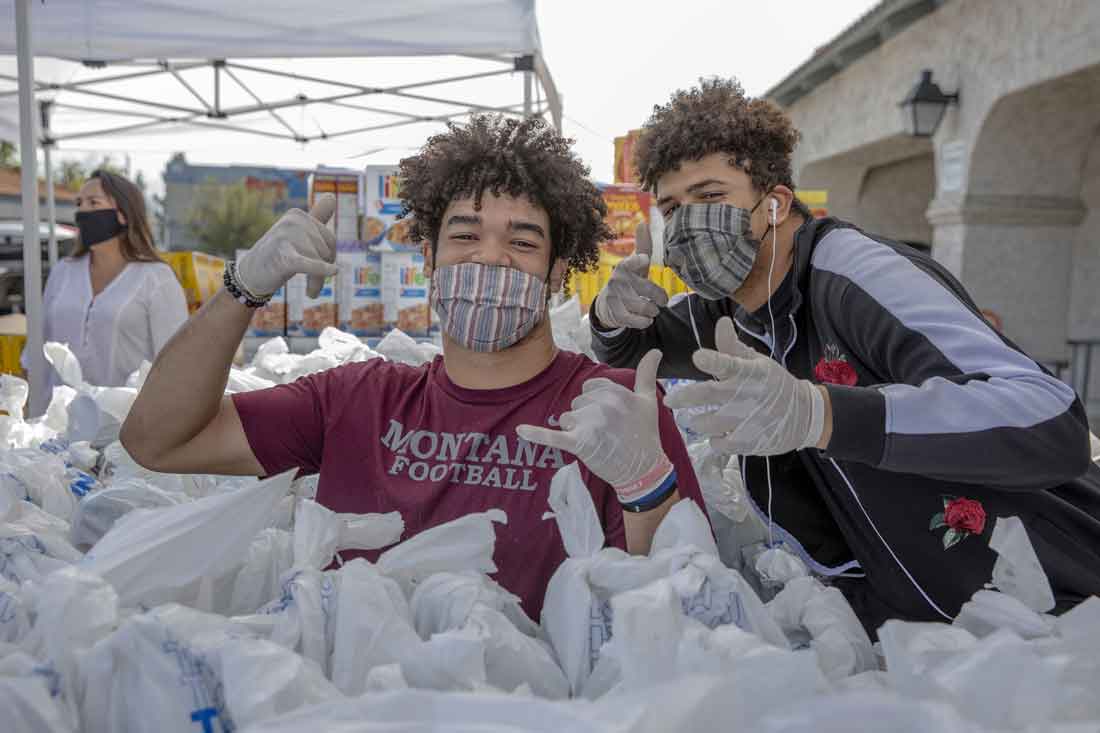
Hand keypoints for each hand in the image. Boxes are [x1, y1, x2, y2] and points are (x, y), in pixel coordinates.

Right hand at [236, 194, 338, 297]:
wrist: (250, 276)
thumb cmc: (277, 255)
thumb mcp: (297, 233)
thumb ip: (316, 216)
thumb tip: (332, 196)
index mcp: (298, 215)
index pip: (330, 239)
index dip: (329, 258)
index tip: (321, 269)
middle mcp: (292, 221)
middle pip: (326, 251)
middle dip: (323, 270)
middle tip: (313, 287)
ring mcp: (286, 236)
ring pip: (320, 261)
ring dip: (317, 282)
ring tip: (311, 292)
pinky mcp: (282, 255)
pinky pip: (309, 263)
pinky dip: (321, 269)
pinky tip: (334, 271)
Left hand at [517, 349, 671, 501]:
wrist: (644, 469)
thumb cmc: (645, 434)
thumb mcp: (648, 401)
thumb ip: (647, 374)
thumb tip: (655, 350)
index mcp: (615, 392)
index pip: (589, 388)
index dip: (596, 403)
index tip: (611, 417)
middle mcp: (602, 404)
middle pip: (577, 404)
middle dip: (586, 417)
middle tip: (607, 433)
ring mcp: (590, 424)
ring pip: (567, 419)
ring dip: (576, 430)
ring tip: (598, 443)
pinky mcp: (579, 443)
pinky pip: (553, 436)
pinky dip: (536, 434)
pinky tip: (520, 431)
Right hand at [592, 226, 668, 329]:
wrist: (607, 304)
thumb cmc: (628, 281)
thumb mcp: (636, 264)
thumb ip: (643, 246)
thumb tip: (643, 222)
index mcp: (625, 266)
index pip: (633, 260)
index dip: (639, 260)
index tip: (643, 260)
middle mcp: (618, 280)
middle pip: (647, 289)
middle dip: (660, 297)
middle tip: (662, 301)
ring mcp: (615, 297)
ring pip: (643, 306)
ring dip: (652, 310)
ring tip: (653, 310)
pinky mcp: (615, 313)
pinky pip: (635, 320)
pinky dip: (644, 321)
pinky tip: (647, 319)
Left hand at [664, 317, 824, 455]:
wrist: (804, 414)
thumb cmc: (774, 384)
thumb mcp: (757, 362)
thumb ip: (733, 346)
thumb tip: (721, 321)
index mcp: (748, 373)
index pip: (728, 364)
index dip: (712, 361)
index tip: (698, 357)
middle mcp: (745, 396)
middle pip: (709, 395)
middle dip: (685, 397)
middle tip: (669, 400)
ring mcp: (747, 421)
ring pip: (708, 423)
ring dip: (695, 422)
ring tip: (690, 419)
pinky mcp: (748, 442)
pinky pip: (720, 444)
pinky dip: (713, 441)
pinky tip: (714, 435)